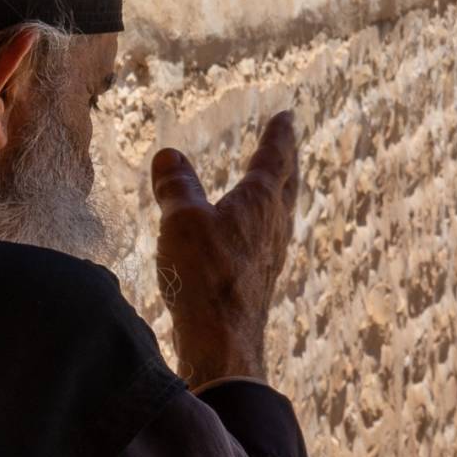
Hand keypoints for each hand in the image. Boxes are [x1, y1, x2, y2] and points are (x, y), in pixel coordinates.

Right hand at [150, 111, 299, 387]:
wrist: (223, 340)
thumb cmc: (205, 275)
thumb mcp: (181, 221)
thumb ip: (176, 187)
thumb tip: (168, 154)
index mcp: (261, 201)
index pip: (275, 157)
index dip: (279, 135)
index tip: (287, 116)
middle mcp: (275, 225)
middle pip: (287, 183)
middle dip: (287, 160)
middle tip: (288, 144)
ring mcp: (272, 254)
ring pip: (281, 212)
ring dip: (280, 192)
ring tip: (276, 186)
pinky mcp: (260, 280)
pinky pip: (268, 239)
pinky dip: (265, 224)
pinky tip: (253, 239)